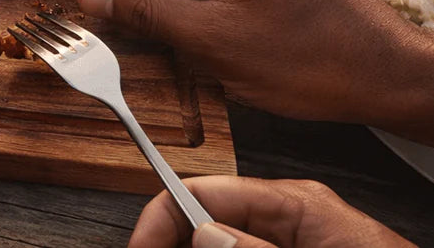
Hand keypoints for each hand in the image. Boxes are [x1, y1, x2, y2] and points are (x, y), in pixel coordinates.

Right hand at [130, 176, 412, 247]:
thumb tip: (204, 232)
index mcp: (296, 202)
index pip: (204, 190)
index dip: (160, 217)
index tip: (137, 247)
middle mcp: (288, 218)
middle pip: (205, 221)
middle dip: (173, 242)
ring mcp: (289, 240)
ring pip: (219, 241)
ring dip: (190, 247)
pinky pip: (242, 248)